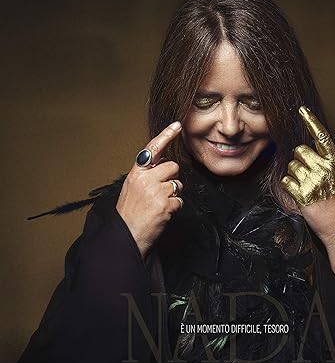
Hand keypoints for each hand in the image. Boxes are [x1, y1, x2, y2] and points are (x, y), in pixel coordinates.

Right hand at [116, 121, 183, 257]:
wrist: (126, 236)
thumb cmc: (129, 214)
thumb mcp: (132, 188)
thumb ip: (146, 176)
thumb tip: (163, 167)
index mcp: (136, 173)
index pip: (152, 149)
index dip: (166, 135)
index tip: (177, 125)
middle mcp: (146, 179)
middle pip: (173, 167)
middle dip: (171, 179)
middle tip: (160, 193)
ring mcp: (156, 192)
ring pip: (178, 185)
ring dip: (173, 195)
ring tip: (158, 205)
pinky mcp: (166, 205)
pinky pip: (180, 201)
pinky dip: (174, 208)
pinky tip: (162, 214)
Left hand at [280, 107, 334, 295]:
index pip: (323, 137)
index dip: (311, 122)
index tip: (302, 110)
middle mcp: (324, 170)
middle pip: (300, 150)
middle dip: (301, 160)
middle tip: (309, 174)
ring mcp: (312, 182)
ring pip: (291, 166)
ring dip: (295, 175)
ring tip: (307, 186)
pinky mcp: (301, 195)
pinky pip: (286, 181)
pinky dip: (289, 187)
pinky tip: (300, 194)